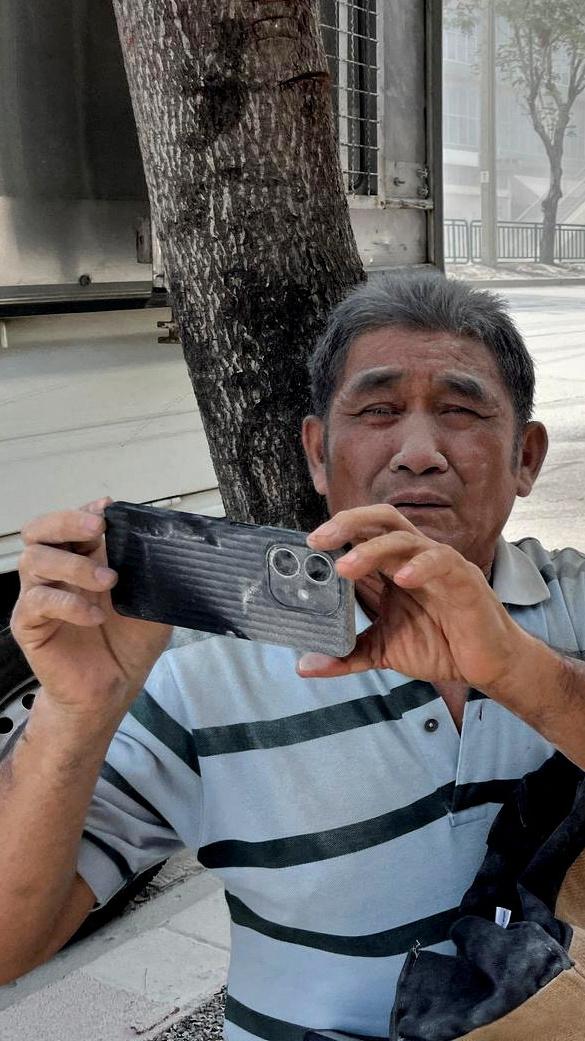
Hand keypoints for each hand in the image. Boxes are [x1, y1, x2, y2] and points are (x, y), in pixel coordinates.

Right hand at [11, 498, 170, 722]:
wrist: (112, 689)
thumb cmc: (128, 643)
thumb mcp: (151, 603)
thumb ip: (152, 575)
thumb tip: (165, 549)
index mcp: (81, 560)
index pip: (70, 523)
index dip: (83, 510)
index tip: (108, 507)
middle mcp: (55, 573)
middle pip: (39, 531)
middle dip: (67, 521)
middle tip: (98, 527)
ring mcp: (38, 597)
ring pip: (34, 560)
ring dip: (74, 565)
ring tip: (108, 581)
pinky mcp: (29, 625)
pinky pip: (37, 602)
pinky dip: (68, 604)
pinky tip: (94, 616)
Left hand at [298, 504, 524, 691]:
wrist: (488, 665)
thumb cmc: (439, 646)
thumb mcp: (383, 652)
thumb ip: (347, 655)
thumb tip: (305, 666)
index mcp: (393, 568)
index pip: (362, 535)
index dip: (335, 534)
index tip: (306, 547)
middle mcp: (413, 558)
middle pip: (381, 521)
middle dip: (348, 523)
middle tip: (318, 541)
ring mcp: (439, 565)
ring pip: (405, 539)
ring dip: (372, 550)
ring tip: (345, 568)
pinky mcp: (464, 580)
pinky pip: (441, 561)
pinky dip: (420, 566)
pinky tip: (402, 580)